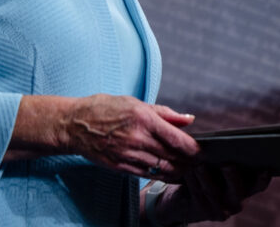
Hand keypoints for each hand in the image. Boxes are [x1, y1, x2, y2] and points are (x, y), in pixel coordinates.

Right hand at [7, 94, 199, 178]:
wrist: (75, 125)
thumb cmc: (107, 108)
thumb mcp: (137, 103)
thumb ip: (165, 113)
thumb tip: (189, 119)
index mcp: (144, 119)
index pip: (177, 139)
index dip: (195, 149)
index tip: (205, 152)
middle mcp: (137, 139)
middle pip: (172, 157)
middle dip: (190, 162)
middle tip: (203, 163)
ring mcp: (128, 155)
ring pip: (162, 169)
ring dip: (179, 172)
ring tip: (191, 171)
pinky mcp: (120, 167)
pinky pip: (147, 174)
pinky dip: (162, 176)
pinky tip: (171, 174)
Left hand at [149, 165, 271, 223]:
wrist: (189, 201)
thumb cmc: (212, 175)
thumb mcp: (222, 168)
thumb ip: (229, 160)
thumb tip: (229, 142)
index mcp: (247, 190)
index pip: (259, 186)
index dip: (263, 179)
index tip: (265, 168)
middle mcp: (237, 203)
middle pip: (236, 191)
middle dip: (232, 178)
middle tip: (227, 165)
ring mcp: (220, 210)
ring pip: (213, 192)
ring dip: (206, 177)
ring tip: (199, 164)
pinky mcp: (203, 213)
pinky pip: (197, 195)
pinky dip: (192, 181)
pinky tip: (187, 170)